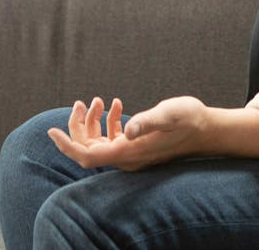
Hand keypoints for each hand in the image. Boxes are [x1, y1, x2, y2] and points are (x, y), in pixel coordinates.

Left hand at [47, 96, 213, 171]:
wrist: (207, 131)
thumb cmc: (189, 120)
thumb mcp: (169, 114)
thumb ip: (148, 121)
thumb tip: (129, 129)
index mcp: (129, 153)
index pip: (87, 156)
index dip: (67, 146)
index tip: (50, 131)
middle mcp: (127, 158)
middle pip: (88, 149)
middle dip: (78, 127)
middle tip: (82, 102)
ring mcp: (132, 154)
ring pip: (98, 143)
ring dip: (92, 123)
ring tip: (98, 100)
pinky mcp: (137, 148)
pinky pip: (112, 139)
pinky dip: (108, 123)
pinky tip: (117, 105)